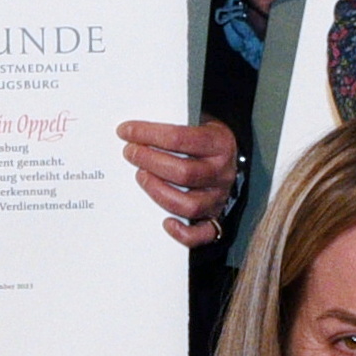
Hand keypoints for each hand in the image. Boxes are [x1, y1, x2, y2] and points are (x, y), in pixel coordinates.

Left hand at [122, 117, 242, 247]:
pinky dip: (183, 233)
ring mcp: (219, 197)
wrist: (229, 155)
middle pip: (184, 172)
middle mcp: (222, 172)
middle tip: (130, 153)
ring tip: (141, 177)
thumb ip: (173, 123)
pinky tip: (165, 223)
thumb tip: (134, 129)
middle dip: (150, 161)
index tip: (126, 132)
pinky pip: (203, 234)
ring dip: (159, 191)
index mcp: (219, 144)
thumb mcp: (198, 121)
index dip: (149, 134)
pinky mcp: (215, 217)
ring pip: (189, 204)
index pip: (180, 138)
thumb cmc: (204, 139)